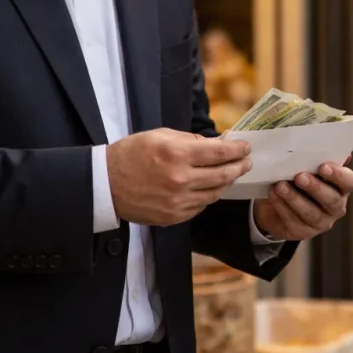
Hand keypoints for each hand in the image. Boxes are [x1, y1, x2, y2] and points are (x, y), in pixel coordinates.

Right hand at [108, 129, 251, 225]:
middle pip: (222, 175)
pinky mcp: (173, 216)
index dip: (237, 150)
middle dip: (239, 167)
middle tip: (246, 162)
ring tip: (231, 174)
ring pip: (215, 193)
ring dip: (226, 183)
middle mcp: (180, 180)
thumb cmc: (132, 154)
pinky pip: (200, 206)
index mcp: (177, 155)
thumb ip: (191, 140)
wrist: (105, 184)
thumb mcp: (160, 136)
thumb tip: (217, 143)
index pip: (219, 153)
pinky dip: (208, 196)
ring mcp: (177, 201)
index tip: (245, 147)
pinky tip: (210, 188)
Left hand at [252, 156, 352, 241]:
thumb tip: (331, 149)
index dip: (338, 175)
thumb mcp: (305, 166)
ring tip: (280, 186)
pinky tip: (273, 194)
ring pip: (312, 213)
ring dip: (295, 199)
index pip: (349, 181)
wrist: (276, 202)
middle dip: (315, 188)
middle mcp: (336, 206)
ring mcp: (321, 222)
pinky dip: (282, 206)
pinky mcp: (303, 232)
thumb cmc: (296, 179)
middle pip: (332, 200)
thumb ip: (316, 158)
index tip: (323, 166)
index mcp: (341, 187)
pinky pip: (293, 221)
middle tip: (299, 176)